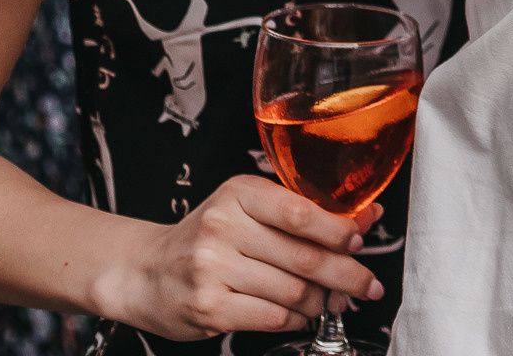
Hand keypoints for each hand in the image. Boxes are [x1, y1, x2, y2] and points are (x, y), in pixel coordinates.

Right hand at [92, 176, 380, 340]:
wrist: (143, 272)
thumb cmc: (207, 237)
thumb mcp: (249, 210)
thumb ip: (305, 212)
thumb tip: (368, 216)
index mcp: (239, 194)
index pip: (301, 212)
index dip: (339, 230)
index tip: (360, 241)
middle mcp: (223, 229)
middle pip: (304, 257)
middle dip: (346, 274)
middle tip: (367, 285)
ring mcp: (212, 270)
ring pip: (293, 291)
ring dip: (321, 301)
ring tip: (330, 301)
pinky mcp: (209, 308)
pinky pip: (273, 317)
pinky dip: (296, 318)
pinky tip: (301, 314)